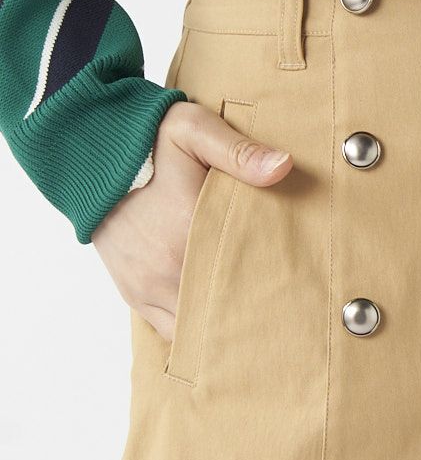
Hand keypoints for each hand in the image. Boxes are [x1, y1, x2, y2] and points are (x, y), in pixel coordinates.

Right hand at [91, 101, 292, 340]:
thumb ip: (239, 151)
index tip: (295, 292)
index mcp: (189, 232)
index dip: (270, 290)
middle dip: (249, 312)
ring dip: (219, 323)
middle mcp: (166, 269)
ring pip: (195, 327)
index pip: (243, 280)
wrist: (85, 150)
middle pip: (221, 311)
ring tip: (249, 316)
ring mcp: (147, 286)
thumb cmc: (145, 140)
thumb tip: (283, 167)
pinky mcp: (133, 292)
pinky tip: (215, 319)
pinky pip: (169, 329)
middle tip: (281, 311)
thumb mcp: (194, 130)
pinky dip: (192, 327)